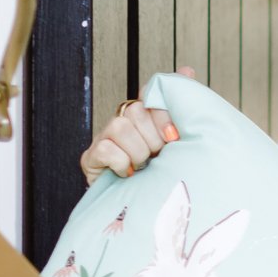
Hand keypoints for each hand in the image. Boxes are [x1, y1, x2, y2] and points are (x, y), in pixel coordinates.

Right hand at [80, 66, 194, 181]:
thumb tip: (186, 70)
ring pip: (120, 127)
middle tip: (158, 155)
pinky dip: (122, 163)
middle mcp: (123, 122)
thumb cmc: (165, 171)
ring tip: (144, 166)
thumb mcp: (180, 139)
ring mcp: (105, 139)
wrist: (149, 207)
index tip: (173, 136)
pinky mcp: (91, 157)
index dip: (161, 114)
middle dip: (153, 138)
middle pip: (135, 111)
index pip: (148, 94)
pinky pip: (107, 149)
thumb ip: (182, 106)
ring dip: (138, 151)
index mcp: (144, 115)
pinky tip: (129, 173)